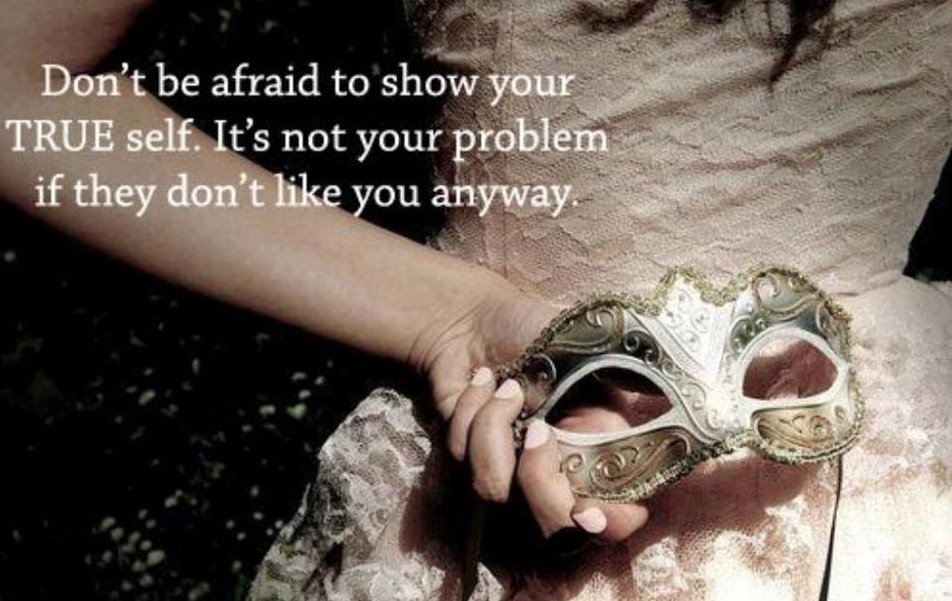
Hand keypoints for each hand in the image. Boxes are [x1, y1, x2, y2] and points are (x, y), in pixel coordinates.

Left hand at [414, 277, 648, 543]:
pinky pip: (461, 458)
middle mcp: (555, 475)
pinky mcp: (465, 459)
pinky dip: (470, 410)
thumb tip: (689, 388)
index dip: (607, 526)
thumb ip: (636, 374)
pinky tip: (481, 380)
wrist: (475, 318)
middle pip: (552, 530)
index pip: (615, 520)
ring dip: (495, 426)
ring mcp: (507, 472)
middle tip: (539, 427)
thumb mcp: (595, 346)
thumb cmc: (539, 330)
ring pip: (494, 490)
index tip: (588, 512)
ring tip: (506, 384)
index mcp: (598, 455)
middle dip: (539, 482)